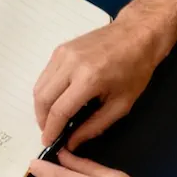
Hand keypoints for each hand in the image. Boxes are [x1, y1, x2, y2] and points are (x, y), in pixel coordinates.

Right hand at [31, 16, 169, 148]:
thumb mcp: (122, 104)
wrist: (137, 33)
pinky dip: (46, 92)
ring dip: (41, 107)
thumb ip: (94, 126)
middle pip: (43, 99)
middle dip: (42, 120)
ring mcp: (63, 54)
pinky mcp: (60, 50)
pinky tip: (56, 100)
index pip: (59, 110)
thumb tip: (72, 142)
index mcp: (89, 79)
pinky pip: (45, 76)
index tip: (48, 142)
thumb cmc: (135, 69)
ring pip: (39, 87)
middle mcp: (71, 65)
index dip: (51, 130)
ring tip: (51, 118)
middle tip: (49, 132)